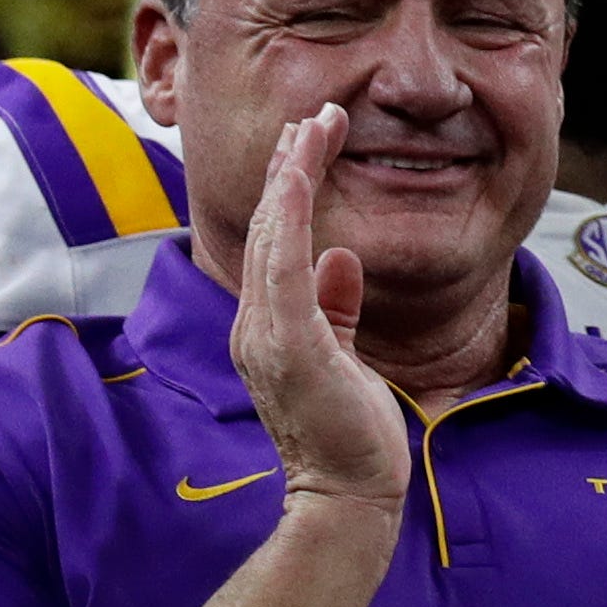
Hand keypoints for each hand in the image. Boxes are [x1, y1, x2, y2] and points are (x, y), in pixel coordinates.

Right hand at [230, 107, 411, 516]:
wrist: (349, 492)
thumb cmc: (348, 430)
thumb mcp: (344, 353)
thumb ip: (337, 307)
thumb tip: (340, 257)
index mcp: (270, 324)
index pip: (277, 241)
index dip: (292, 188)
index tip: (313, 140)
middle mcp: (257, 324)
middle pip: (269, 228)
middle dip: (291, 167)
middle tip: (315, 114)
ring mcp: (267, 334)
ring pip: (274, 237)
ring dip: (293, 178)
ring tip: (315, 127)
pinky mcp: (289, 346)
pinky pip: (284, 269)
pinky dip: (290, 221)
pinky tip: (301, 181)